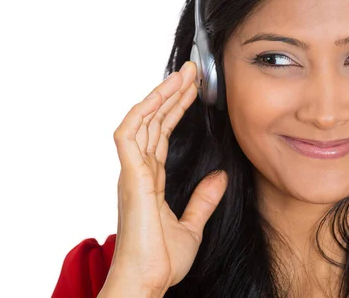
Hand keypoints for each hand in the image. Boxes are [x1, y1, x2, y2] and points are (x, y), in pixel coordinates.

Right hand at [102, 61, 227, 296]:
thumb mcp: (192, 225)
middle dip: (171, 94)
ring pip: (142, 122)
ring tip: (182, 76)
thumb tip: (219, 177)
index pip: (161, 134)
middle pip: (153, 122)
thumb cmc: (159, 260)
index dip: (175, 110)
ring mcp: (132, 173)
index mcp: (150, 179)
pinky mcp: (131, 178)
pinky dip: (140, 113)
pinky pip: (128, 136)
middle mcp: (138, 171)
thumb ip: (203, 199)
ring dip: (160, 96)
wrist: (147, 282)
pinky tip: (156, 96)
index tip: (193, 90)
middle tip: (192, 72)